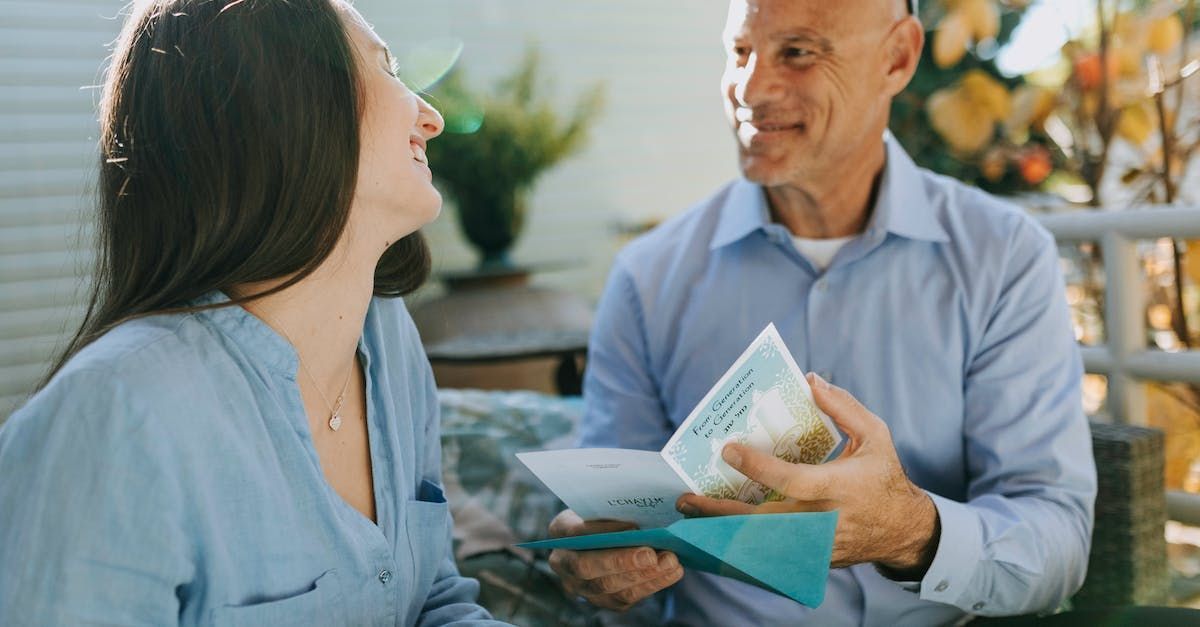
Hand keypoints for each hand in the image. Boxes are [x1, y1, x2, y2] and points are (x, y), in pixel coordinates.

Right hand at [545, 510, 683, 610]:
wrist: (603, 536)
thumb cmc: (605, 514)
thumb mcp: (603, 503)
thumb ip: (616, 507)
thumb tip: (651, 508)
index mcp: (560, 531)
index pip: (576, 532)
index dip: (603, 530)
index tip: (633, 526)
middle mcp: (563, 562)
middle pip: (587, 567)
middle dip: (622, 562)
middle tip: (651, 554)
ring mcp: (580, 586)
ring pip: (608, 587)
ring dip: (643, 576)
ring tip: (670, 561)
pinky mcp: (601, 600)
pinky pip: (624, 598)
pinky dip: (650, 585)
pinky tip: (670, 572)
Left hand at [675, 373, 939, 573]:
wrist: (902, 530)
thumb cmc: (884, 476)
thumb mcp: (875, 435)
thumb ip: (843, 407)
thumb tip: (810, 380)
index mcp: (839, 486)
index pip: (791, 480)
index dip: (758, 466)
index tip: (729, 449)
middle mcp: (824, 519)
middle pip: (763, 520)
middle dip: (722, 510)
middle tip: (687, 496)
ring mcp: (816, 545)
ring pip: (760, 541)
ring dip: (722, 528)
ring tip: (691, 512)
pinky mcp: (811, 559)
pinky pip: (769, 551)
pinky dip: (740, 541)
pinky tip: (714, 527)